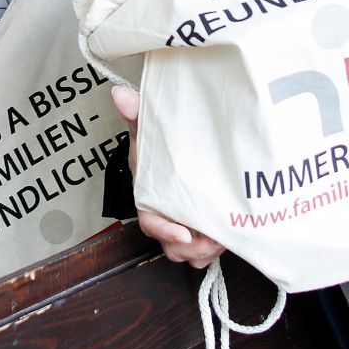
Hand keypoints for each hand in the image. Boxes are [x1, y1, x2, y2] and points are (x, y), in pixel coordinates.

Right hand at [111, 83, 225, 269]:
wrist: (181, 152)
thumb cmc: (159, 146)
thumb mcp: (148, 128)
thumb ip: (137, 112)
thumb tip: (121, 94)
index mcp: (148, 198)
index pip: (151, 223)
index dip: (166, 231)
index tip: (185, 234)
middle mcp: (163, 217)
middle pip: (174, 247)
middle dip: (194, 247)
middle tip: (214, 236)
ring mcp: (180, 227)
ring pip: (190, 254)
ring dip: (208, 249)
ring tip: (224, 234)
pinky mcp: (198, 231)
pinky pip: (205, 252)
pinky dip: (216, 248)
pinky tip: (228, 233)